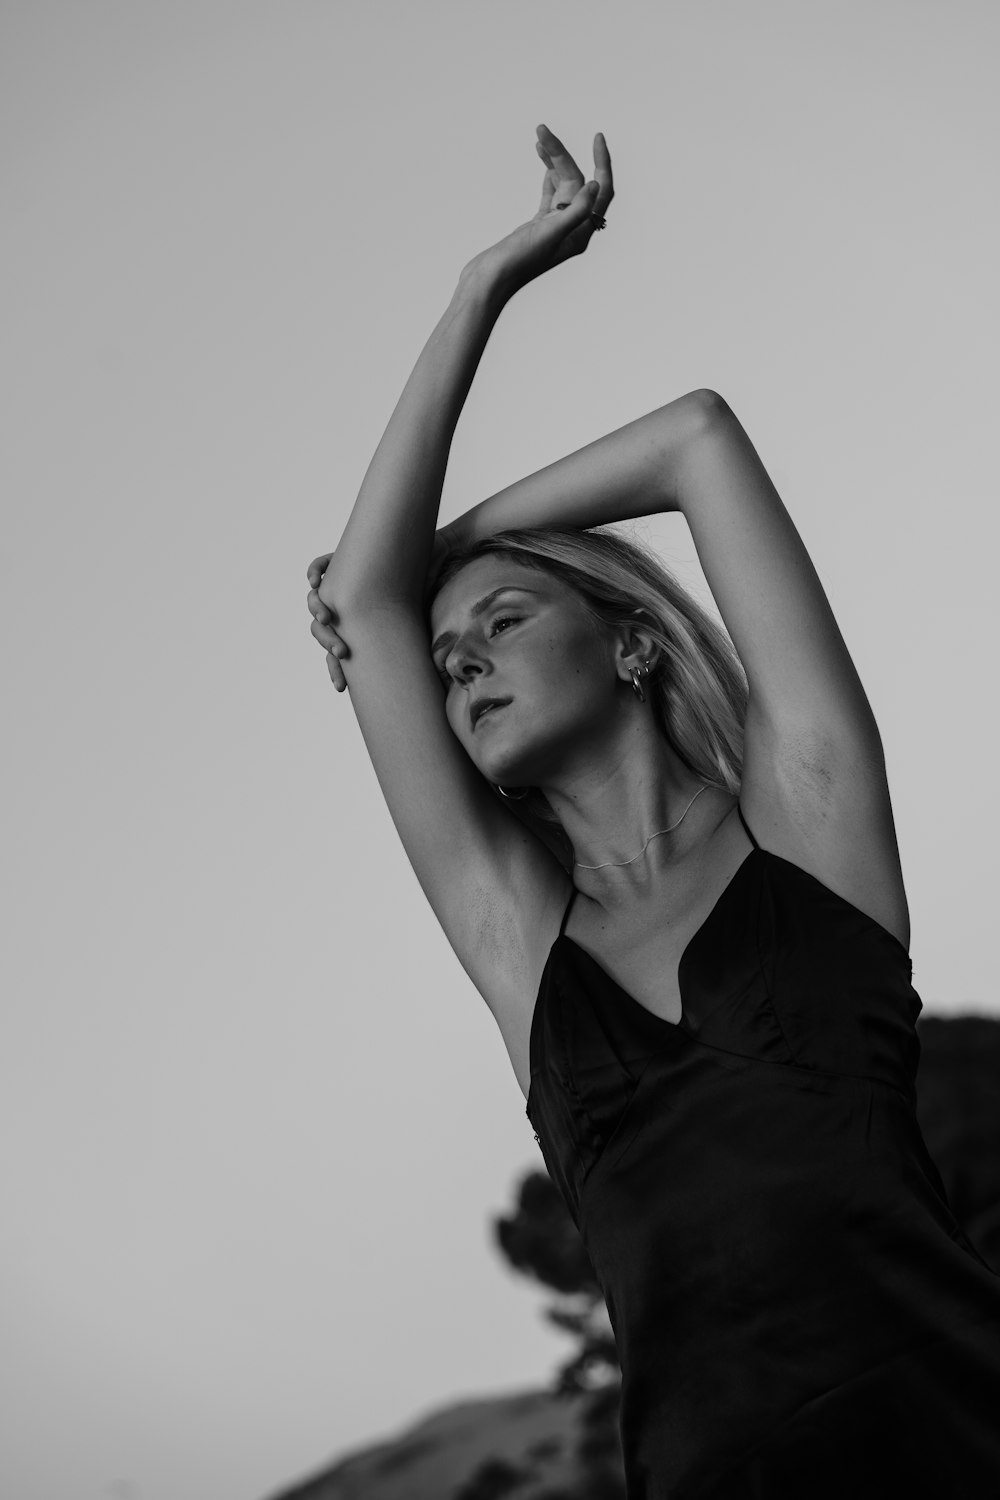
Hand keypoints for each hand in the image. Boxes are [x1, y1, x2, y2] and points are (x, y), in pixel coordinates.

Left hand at [305, 527, 457, 691]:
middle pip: (321, 629)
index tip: (341, 688)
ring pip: (315, 601)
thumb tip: (418, 686)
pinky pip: (319, 567)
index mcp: (355, 628)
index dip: (335, 670)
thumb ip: (405, 651)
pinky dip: (315, 572)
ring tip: (328, 617)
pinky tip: (316, 581)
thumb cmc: (427, 596)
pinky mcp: (342, 560)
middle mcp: (344, 608)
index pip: (335, 653)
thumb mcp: (414, 629)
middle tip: (342, 651)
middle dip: (328, 642)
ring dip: (317, 611)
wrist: (435, 560)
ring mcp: (340, 585)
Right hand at [464, 125, 613, 296]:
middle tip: (543, 132)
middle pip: (576, 183)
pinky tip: (543, 159)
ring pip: (562, 185)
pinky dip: (548, 174)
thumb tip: (595, 184)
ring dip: (554, 160)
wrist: (488, 281)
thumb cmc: (517, 262)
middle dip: (563, 155)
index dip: (602, 163)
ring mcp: (553, 228)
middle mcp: (571, 231)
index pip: (601, 192)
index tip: (597, 137)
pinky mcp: (537, 226)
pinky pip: (550, 194)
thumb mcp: (549, 235)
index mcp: (580, 234)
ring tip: (540, 138)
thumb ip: (575, 211)